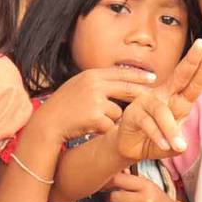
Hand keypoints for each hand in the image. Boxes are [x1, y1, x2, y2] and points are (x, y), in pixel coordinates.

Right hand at [39, 67, 158, 141]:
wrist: (47, 124)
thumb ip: (97, 83)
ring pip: (118, 112)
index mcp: (91, 75)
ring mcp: (95, 100)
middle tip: (153, 98)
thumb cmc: (63, 107)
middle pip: (126, 89)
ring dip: (110, 119)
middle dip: (141, 94)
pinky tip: (88, 127)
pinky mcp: (95, 117)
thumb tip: (120, 82)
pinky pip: (110, 125)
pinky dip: (103, 129)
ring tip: (91, 120)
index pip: (120, 73)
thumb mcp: (78, 86)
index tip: (153, 77)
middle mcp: (94, 84)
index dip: (138, 76)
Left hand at [106, 171, 185, 201]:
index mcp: (146, 186)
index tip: (108, 186)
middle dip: (113, 200)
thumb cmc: (156, 201)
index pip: (118, 179)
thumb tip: (116, 171)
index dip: (108, 183)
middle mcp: (146, 200)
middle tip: (119, 201)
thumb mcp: (148, 187)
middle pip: (114, 197)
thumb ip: (131, 179)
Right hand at [114, 39, 201, 161]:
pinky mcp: (133, 114)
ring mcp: (147, 103)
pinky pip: (148, 123)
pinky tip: (164, 146)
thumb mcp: (173, 143)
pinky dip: (157, 136)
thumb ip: (178, 141)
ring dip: (171, 129)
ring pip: (162, 111)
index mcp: (178, 100)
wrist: (131, 147)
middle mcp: (163, 96)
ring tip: (179, 145)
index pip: (193, 83)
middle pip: (179, 77)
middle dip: (192, 61)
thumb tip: (182, 145)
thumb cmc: (155, 139)